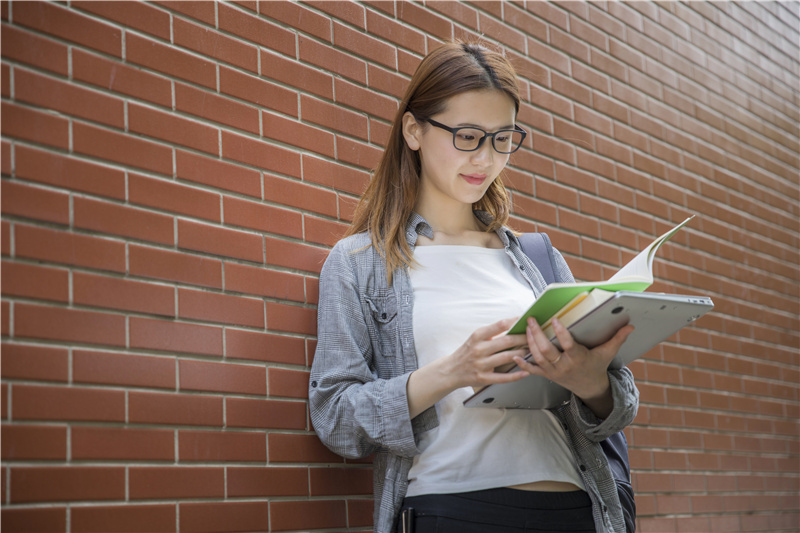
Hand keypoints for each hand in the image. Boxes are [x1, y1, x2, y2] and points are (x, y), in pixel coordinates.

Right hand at [406, 317, 528, 417]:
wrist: (451, 371)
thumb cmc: (467, 352)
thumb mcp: (476, 338)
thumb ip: (492, 333)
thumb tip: (513, 325)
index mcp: (477, 336)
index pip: (499, 325)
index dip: (515, 322)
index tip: (526, 320)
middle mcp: (479, 349)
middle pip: (506, 341)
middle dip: (523, 338)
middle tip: (535, 336)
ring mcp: (481, 364)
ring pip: (507, 357)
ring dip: (522, 354)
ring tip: (533, 351)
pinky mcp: (484, 378)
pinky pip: (503, 377)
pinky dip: (516, 375)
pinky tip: (525, 372)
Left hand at [513, 317, 633, 416]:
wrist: (589, 388)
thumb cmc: (597, 366)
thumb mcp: (607, 353)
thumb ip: (617, 338)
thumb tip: (631, 325)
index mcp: (578, 358)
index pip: (568, 345)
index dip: (561, 333)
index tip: (554, 320)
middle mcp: (564, 366)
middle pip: (547, 351)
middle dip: (537, 335)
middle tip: (532, 320)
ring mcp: (554, 371)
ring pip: (537, 357)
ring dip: (529, 343)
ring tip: (526, 327)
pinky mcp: (547, 375)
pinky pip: (532, 370)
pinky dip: (522, 363)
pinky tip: (514, 354)